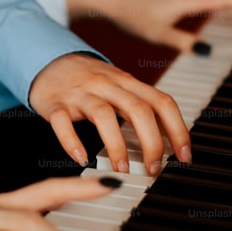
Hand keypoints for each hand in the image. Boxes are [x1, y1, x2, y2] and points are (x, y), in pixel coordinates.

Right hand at [28, 52, 191, 174]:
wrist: (47, 61)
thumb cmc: (87, 80)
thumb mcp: (119, 86)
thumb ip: (139, 107)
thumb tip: (168, 140)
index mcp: (127, 82)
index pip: (161, 102)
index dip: (178, 130)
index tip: (183, 156)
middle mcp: (106, 84)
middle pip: (138, 109)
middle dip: (152, 143)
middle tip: (153, 169)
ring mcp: (80, 93)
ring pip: (103, 116)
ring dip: (117, 146)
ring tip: (122, 169)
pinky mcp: (55, 104)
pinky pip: (62, 122)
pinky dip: (72, 141)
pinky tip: (81, 158)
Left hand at [91, 0, 231, 51]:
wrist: (112, 1)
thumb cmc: (132, 16)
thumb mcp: (157, 34)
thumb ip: (182, 42)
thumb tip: (208, 50)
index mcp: (187, 1)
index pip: (224, 1)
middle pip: (227, 4)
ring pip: (219, 5)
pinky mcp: (178, 3)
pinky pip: (209, 6)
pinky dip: (224, 11)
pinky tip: (228, 17)